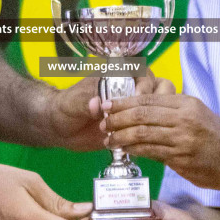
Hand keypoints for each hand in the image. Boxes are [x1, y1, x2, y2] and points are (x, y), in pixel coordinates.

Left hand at [49, 68, 174, 151]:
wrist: (59, 130)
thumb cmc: (65, 107)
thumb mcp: (72, 102)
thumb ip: (85, 101)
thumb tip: (95, 104)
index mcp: (117, 77)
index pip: (142, 73)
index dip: (145, 85)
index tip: (138, 99)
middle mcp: (130, 91)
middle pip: (159, 88)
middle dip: (156, 102)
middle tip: (144, 118)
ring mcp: (133, 110)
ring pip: (159, 109)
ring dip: (153, 121)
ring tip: (137, 134)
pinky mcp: (132, 128)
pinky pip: (149, 130)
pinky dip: (147, 138)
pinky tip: (134, 146)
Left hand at [102, 93, 219, 190]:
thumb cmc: (216, 137)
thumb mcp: (197, 114)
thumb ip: (172, 111)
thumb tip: (142, 110)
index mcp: (186, 103)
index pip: (147, 98)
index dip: (123, 102)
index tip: (106, 105)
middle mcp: (184, 118)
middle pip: (141, 114)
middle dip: (117, 118)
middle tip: (103, 123)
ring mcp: (183, 139)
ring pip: (142, 134)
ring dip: (121, 137)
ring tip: (109, 140)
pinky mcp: (181, 158)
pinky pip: (151, 152)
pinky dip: (134, 151)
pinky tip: (125, 151)